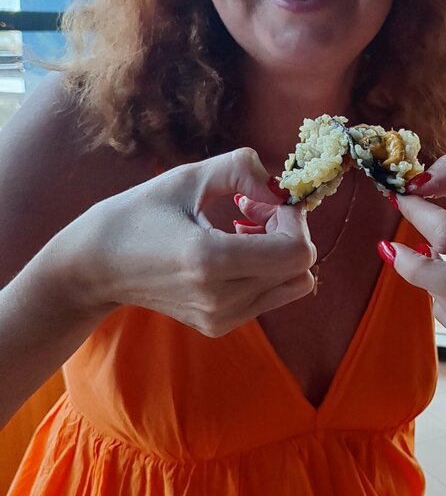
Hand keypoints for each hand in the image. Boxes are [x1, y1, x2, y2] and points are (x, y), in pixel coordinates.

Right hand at [56, 148, 315, 336]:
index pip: (296, 252)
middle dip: (288, 232)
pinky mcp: (218, 326)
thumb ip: (242, 169)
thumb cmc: (136, 215)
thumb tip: (280, 187)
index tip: (264, 198)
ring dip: (278, 252)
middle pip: (300, 270)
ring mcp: (220, 319)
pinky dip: (263, 270)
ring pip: (291, 286)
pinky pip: (269, 297)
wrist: (94, 268)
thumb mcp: (187, 178)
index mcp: (210, 261)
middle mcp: (220, 298)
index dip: (293, 219)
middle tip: (252, 209)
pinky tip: (229, 249)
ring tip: (240, 228)